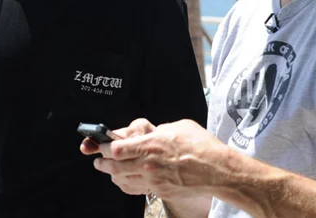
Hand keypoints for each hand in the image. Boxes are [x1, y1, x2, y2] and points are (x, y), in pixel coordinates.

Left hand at [92, 119, 229, 200]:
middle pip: (114, 166)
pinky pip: (135, 189)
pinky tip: (124, 180)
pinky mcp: (160, 190)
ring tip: (109, 170)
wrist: (216, 170)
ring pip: (122, 180)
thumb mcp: (178, 126)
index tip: (103, 144)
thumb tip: (151, 133)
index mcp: (151, 144)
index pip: (117, 148)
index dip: (106, 147)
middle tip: (98, 160)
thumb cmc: (201, 145)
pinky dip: (125, 184)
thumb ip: (160, 130)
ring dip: (112, 174)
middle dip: (103, 162)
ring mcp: (153, 179)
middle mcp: (148, 164)